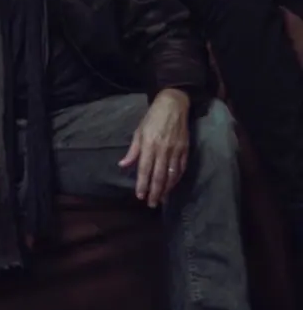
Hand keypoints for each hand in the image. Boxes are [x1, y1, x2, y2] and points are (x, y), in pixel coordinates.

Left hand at [119, 88, 189, 207]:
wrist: (173, 106)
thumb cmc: (152, 118)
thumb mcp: (138, 131)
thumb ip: (133, 150)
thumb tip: (123, 165)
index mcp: (149, 144)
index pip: (144, 169)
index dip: (142, 184)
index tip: (140, 196)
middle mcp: (162, 150)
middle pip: (158, 176)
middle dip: (155, 192)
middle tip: (151, 204)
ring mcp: (175, 150)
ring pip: (171, 175)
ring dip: (166, 189)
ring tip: (161, 199)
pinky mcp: (185, 150)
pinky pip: (181, 168)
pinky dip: (176, 179)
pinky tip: (172, 186)